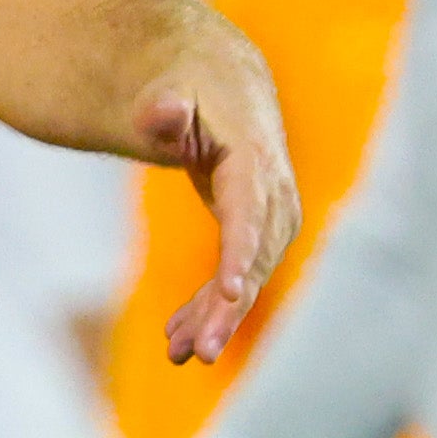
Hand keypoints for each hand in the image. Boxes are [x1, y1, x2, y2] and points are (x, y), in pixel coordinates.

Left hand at [136, 37, 298, 364]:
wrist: (223, 84)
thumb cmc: (190, 86)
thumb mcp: (170, 91)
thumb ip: (163, 108)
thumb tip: (163, 113)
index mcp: (255, 162)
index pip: (250, 215)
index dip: (241, 254)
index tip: (233, 292)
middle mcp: (273, 196)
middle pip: (253, 259)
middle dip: (228, 308)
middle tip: (199, 353)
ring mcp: (271, 217)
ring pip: (247, 277)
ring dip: (215, 317)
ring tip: (178, 354)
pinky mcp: (258, 231)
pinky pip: (237, 275)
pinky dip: (210, 305)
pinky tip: (176, 336)